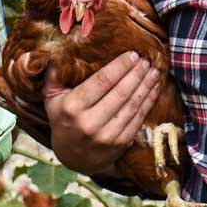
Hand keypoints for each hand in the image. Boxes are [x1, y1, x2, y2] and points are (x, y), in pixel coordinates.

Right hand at [43, 52, 160, 175]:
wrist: (73, 156)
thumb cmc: (64, 119)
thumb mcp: (52, 98)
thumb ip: (54, 75)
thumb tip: (59, 50)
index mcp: (72, 107)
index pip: (101, 82)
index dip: (120, 66)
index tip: (132, 55)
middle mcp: (89, 123)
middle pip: (120, 93)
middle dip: (136, 74)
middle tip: (146, 60)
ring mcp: (106, 135)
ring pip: (132, 105)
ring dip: (146, 86)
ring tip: (154, 72)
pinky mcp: (120, 143)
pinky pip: (138, 118)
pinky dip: (149, 102)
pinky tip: (154, 89)